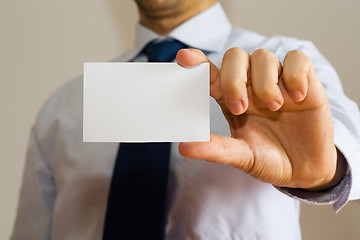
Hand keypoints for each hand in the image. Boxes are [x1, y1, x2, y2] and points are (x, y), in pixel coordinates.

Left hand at [176, 48, 344, 189]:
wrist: (304, 169)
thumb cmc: (268, 159)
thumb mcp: (241, 156)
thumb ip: (216, 149)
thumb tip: (183, 147)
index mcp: (231, 98)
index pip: (211, 73)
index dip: (197, 62)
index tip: (183, 58)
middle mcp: (251, 85)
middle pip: (235, 56)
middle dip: (233, 79)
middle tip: (240, 108)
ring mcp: (277, 81)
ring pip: (263, 56)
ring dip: (264, 82)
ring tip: (275, 107)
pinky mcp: (304, 81)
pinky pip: (297, 59)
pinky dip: (294, 75)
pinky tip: (297, 97)